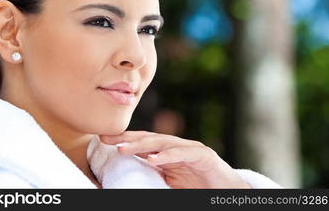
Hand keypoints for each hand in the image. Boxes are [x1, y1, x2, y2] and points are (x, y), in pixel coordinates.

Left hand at [100, 131, 250, 188]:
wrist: (226, 191)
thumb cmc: (197, 187)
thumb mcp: (169, 182)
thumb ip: (152, 176)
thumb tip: (126, 178)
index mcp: (167, 153)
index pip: (142, 144)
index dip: (123, 140)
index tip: (102, 140)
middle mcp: (176, 147)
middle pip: (148, 139)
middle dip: (127, 138)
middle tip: (106, 139)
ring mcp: (190, 149)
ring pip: (163, 143)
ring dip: (142, 146)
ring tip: (123, 149)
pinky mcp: (203, 155)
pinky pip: (183, 154)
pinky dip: (168, 156)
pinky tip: (153, 159)